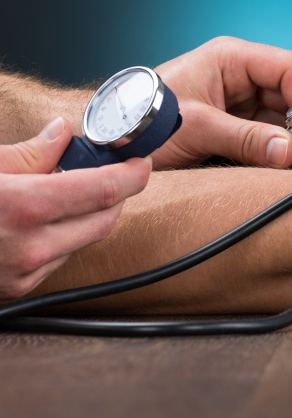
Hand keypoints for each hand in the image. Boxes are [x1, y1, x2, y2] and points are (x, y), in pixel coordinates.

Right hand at [0, 117, 151, 300]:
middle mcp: (30, 249)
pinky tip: (47, 220)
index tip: (142, 162)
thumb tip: (61, 134)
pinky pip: (61, 258)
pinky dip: (66, 235)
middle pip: (105, 219)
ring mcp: (25, 274)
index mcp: (23, 208)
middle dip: (117, 193)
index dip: (132, 174)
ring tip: (70, 191)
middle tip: (112, 171)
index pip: (104, 191)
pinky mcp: (17, 289)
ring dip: (91, 215)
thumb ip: (30, 153)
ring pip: (85, 240)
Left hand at [153, 37, 291, 168]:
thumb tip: (289, 151)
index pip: (289, 68)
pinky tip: (278, 167)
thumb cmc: (142, 118)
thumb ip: (245, 139)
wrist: (114, 138)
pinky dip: (276, 152)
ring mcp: (239, 102)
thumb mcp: (196, 128)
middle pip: (290, 95)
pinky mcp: (236, 125)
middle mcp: (240, 76)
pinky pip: (268, 136)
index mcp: (231, 58)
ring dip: (290, 141)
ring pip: (283, 118)